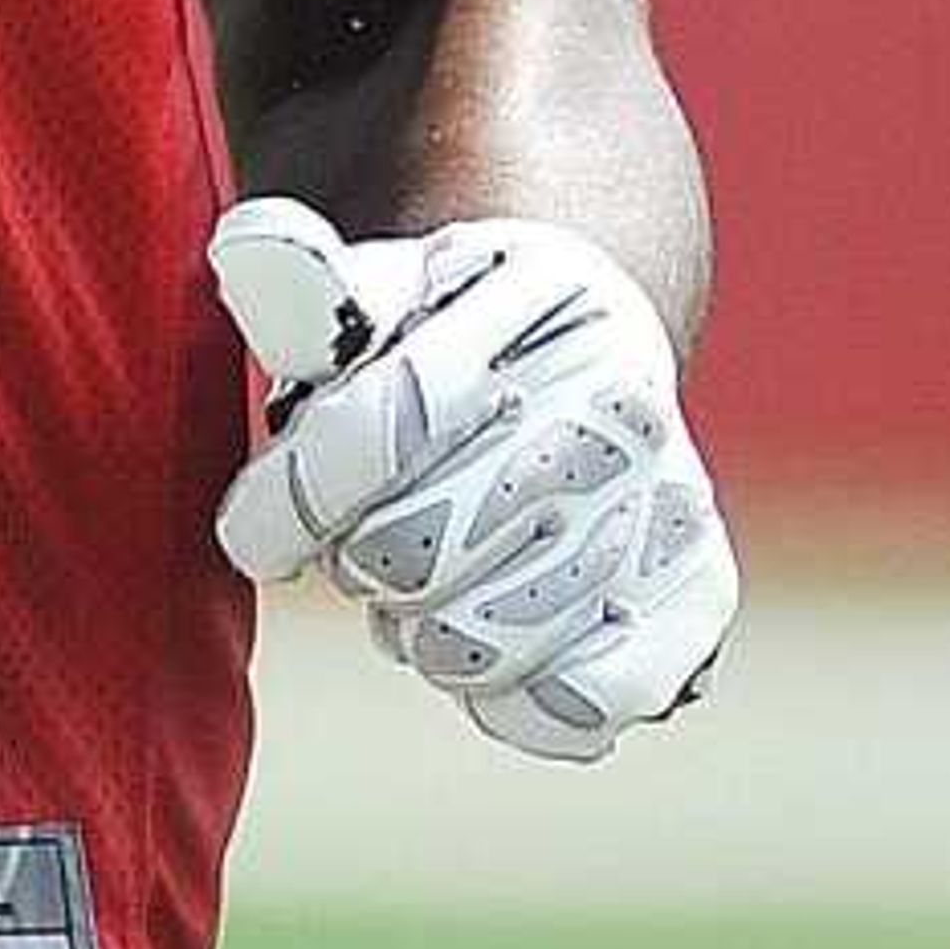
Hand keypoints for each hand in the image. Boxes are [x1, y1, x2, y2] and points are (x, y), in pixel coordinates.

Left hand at [205, 196, 737, 760]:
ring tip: (428, 577)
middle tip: (368, 537)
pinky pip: (579, 703)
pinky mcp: (699, 591)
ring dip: (419, 631)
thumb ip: (305, 289)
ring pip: (478, 644)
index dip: (293, 502)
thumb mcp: (377, 285)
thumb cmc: (445, 327)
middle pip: (415, 554)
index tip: (253, 538)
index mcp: (537, 294)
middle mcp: (617, 398)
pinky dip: (514, 700)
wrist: (585, 353)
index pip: (378, 433)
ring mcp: (667, 497)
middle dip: (360, 558)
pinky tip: (493, 643)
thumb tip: (250, 246)